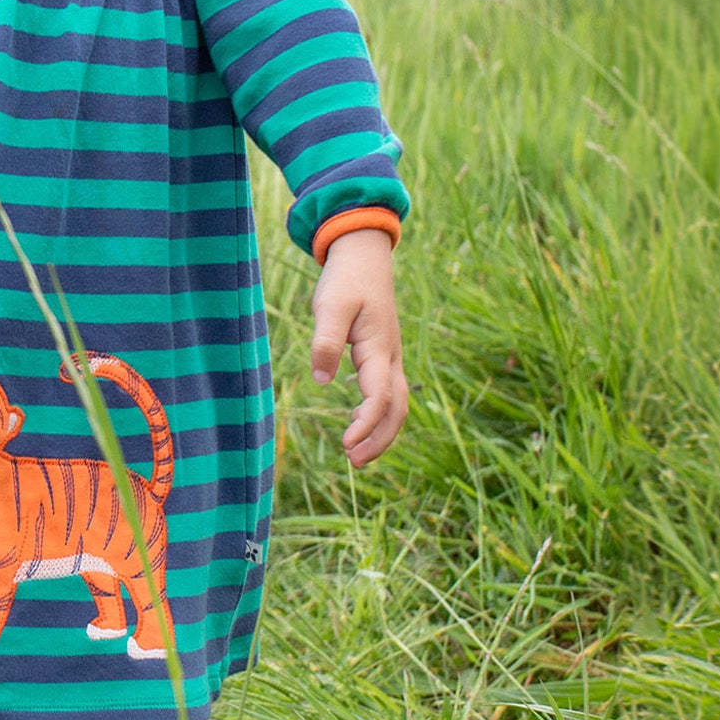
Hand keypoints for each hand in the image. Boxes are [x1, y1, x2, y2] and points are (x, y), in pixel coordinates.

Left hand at [309, 228, 407, 466]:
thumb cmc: (346, 280)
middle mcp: (391, 357)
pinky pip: (389, 393)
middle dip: (380, 438)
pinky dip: (378, 414)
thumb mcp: (330, 306)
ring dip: (381, 431)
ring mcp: (390, 357)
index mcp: (379, 348)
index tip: (347, 444)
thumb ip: (325, 342)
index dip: (367, 423)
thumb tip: (321, 380)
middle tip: (354, 462)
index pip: (380, 396)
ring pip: (397, 404)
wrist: (365, 257)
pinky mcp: (383, 355)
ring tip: (356, 454)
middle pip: (397, 408)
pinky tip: (357, 423)